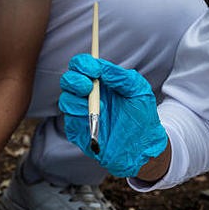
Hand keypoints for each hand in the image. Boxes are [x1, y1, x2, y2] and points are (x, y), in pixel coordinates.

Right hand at [59, 55, 166, 177]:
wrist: (143, 145)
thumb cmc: (142, 116)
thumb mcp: (138, 89)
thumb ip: (120, 76)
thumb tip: (101, 67)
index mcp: (99, 82)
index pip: (81, 66)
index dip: (84, 64)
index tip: (96, 70)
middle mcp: (87, 96)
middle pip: (68, 80)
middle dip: (75, 80)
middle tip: (89, 85)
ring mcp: (81, 114)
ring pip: (65, 99)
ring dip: (77, 98)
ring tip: (100, 105)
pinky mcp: (78, 131)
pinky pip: (69, 119)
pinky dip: (78, 114)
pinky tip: (94, 116)